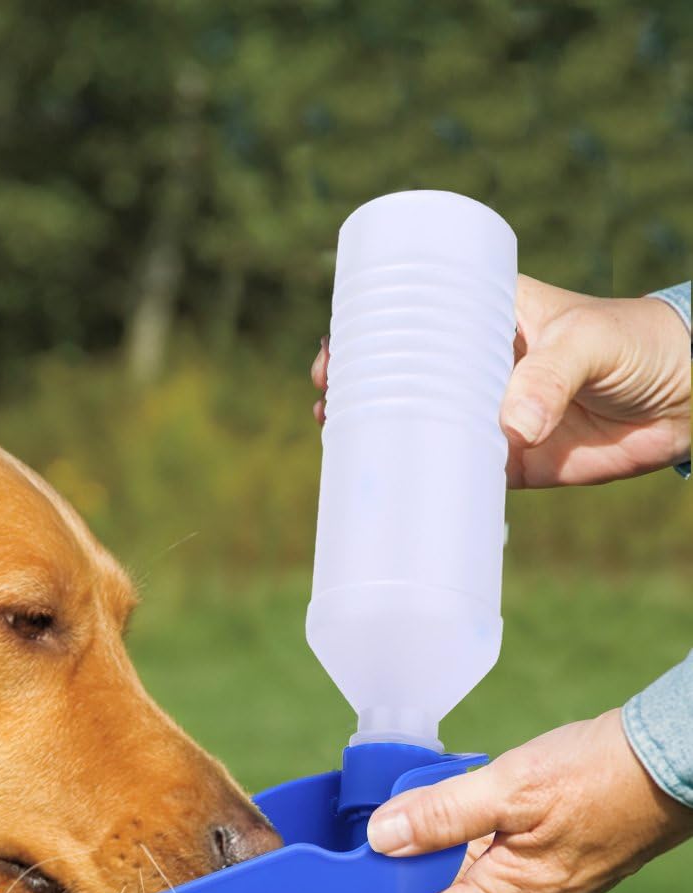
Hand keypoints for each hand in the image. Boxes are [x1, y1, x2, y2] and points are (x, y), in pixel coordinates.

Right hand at [311, 274, 691, 486]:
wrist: (692, 401)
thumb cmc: (642, 344)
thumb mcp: (591, 341)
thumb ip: (552, 376)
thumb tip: (510, 427)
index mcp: (491, 319)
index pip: (419, 317)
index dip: (369, 330)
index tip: (336, 348)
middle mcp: (481, 367)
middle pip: (404, 373)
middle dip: (357, 384)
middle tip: (326, 398)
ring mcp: (490, 415)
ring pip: (418, 425)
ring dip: (376, 434)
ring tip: (335, 437)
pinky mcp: (507, 463)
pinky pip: (453, 475)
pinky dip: (420, 483)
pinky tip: (385, 486)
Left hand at [319, 710, 692, 892]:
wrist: (683, 757)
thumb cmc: (602, 771)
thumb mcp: (510, 787)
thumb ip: (442, 813)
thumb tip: (381, 841)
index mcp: (511, 890)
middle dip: (397, 892)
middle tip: (343, 882)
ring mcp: (555, 879)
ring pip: (475, 875)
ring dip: (436, 860)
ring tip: (394, 835)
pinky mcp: (571, 856)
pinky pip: (503, 856)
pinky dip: (472, 842)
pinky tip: (460, 813)